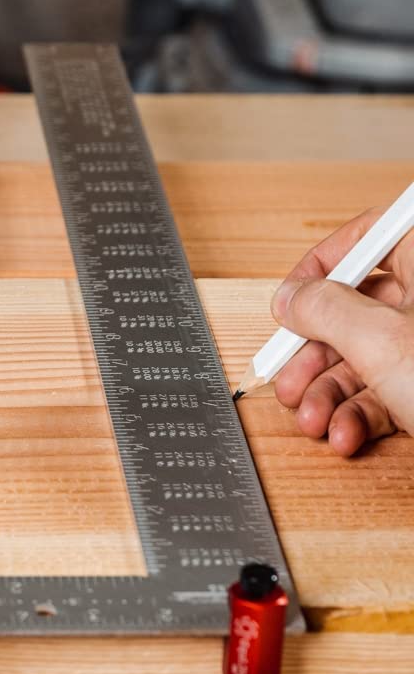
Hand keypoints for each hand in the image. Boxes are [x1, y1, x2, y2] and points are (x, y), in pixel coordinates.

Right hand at [270, 206, 413, 455]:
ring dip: (328, 394)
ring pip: (365, 357)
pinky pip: (386, 391)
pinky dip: (358, 415)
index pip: (367, 238)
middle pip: (355, 308)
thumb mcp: (381, 341)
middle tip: (287, 379)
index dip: (317, 271)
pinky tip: (346, 435)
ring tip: (315, 420)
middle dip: (314, 355)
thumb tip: (292, 297)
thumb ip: (324, 310)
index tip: (287, 306)